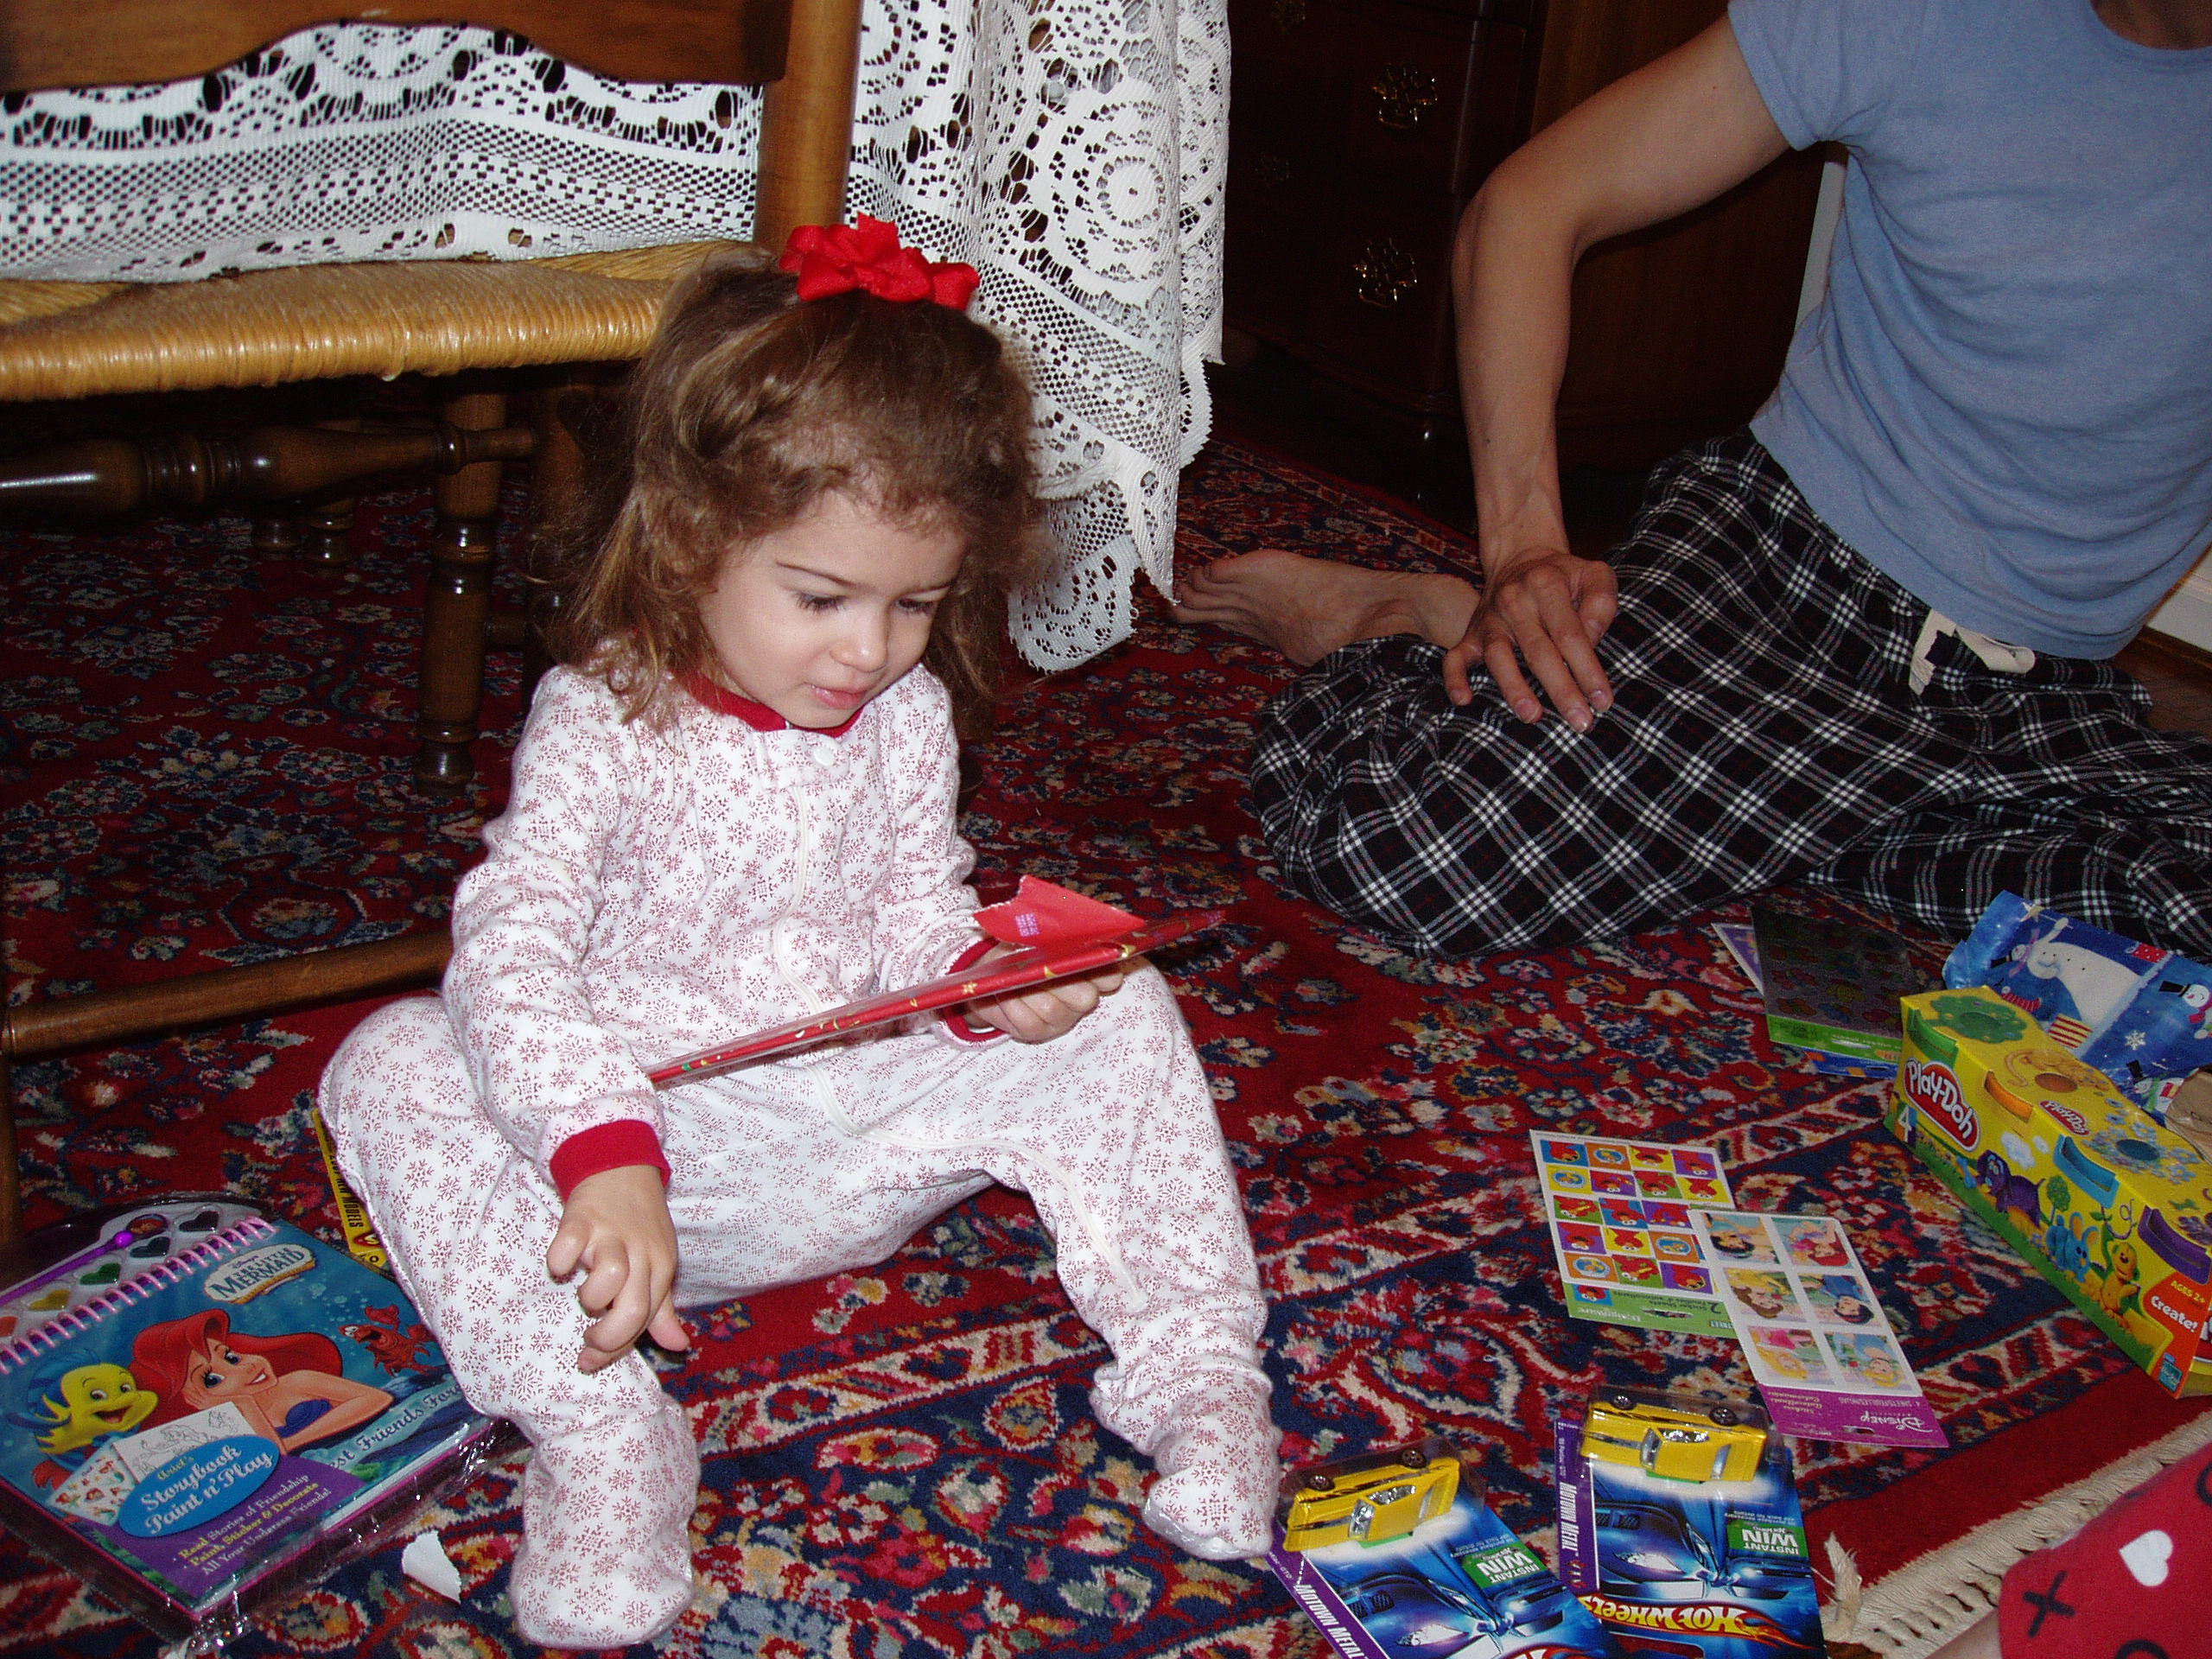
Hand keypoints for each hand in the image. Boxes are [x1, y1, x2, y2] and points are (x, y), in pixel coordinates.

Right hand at [546, 1164, 689, 1373]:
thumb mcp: (658, 1262)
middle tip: (587, 1342)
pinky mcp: (581, 1218)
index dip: (617, 1348)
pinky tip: (560, 1266)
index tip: (592, 1361)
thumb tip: (679, 1346)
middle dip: (605, 1338)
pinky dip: (559, 1262)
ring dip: (590, 1297)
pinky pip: (567, 1247)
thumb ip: (662, 1308)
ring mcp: (610, 1234)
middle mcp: (640, 1252)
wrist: (622, 1165)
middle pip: (631, 1309)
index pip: (646, 1319)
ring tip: (583, 1293)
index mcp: (661, 1266)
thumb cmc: (639, 1222)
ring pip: (609, 1279)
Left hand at [962, 945, 1130, 1042]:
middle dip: (1059, 980)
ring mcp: (1061, 1018)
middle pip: (1086, 997)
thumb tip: (1052, 930)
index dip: (1103, 970)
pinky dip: (1012, 1006)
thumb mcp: (1033, 938)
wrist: (989, 976)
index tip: (1087, 957)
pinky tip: (1004, 994)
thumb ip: (1049, 937)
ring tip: (1012, 979)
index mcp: (1087, 972)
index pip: (1109, 975)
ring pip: (1053, 1010)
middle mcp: (1081, 998)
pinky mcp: (1038, 1032)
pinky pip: (1030, 1022)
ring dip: (1027, 992)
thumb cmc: (1018, 952)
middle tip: (1038, 966)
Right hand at [1441, 546, 1617, 728]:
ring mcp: (1490, 620)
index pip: (1571, 634)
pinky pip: (1456, 657)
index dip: (1588, 670)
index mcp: (1547, 585)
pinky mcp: (1472, 634)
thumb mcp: (1594, 573)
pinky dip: (1456, 678)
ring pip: (1499, 656)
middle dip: (1561, 689)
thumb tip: (1591, 642)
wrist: (1520, 559)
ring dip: (1514, 687)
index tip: (1603, 701)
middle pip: (1538, 651)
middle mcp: (1515, 601)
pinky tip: (1464, 700)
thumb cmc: (1565, 576)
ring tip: (1532, 716)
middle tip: (1580, 722)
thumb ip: (1601, 603)